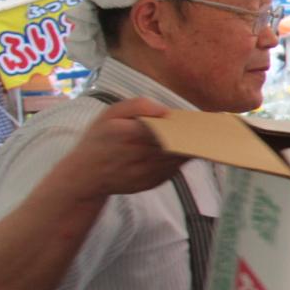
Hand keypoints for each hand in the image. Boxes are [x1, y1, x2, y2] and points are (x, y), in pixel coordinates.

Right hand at [55, 98, 187, 201]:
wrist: (84, 176)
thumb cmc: (99, 140)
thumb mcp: (110, 114)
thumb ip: (138, 106)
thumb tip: (166, 110)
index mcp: (125, 133)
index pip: (164, 127)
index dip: (183, 124)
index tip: (197, 119)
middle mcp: (136, 154)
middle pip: (175, 143)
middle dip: (192, 136)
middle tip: (205, 127)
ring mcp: (144, 172)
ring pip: (177, 158)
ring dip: (190, 149)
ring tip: (200, 137)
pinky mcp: (150, 183)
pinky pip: (173, 170)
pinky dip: (180, 160)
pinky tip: (183, 151)